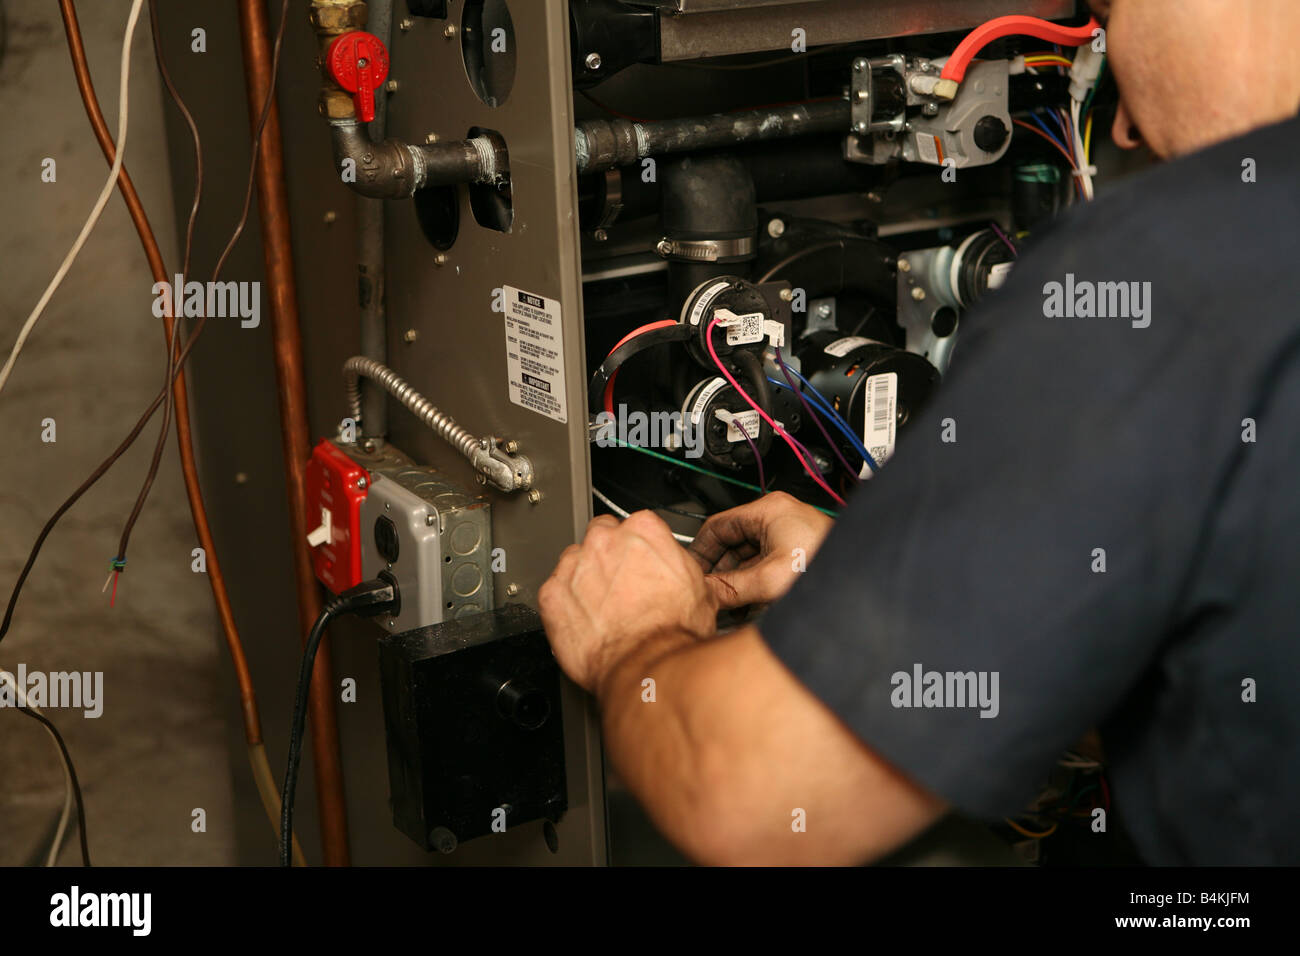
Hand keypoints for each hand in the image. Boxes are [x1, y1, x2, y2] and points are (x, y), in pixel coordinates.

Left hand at [539, 511, 717, 694]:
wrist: (647, 666)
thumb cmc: (672, 633)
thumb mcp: (701, 591)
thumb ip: (679, 567)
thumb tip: (678, 572)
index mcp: (643, 531)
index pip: (635, 525)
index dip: (638, 548)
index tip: (639, 563)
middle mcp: (605, 541)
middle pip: (600, 536)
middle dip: (608, 557)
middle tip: (620, 586)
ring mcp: (575, 566)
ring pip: (573, 562)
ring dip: (584, 579)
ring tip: (602, 609)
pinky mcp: (552, 594)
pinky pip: (554, 592)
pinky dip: (564, 605)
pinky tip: (584, 623)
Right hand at [689, 492, 833, 608]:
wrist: (866, 580)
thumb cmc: (829, 567)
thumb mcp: (770, 580)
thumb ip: (731, 587)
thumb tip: (705, 593)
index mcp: (769, 510)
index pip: (717, 525)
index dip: (701, 551)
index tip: (693, 573)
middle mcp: (778, 518)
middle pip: (733, 544)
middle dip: (720, 572)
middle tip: (710, 594)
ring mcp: (788, 535)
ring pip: (748, 558)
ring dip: (738, 582)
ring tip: (730, 605)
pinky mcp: (797, 552)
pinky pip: (764, 566)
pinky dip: (754, 584)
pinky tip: (751, 606)